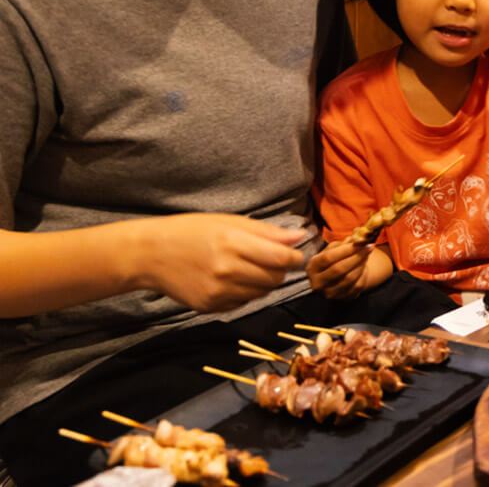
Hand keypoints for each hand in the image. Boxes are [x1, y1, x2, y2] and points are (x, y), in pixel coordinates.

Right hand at [134, 214, 305, 311]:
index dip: (295, 258)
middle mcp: (227, 270)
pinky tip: (231, 280)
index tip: (295, 255)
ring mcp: (218, 291)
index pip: (281, 258)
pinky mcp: (210, 306)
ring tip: (248, 268)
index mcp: (233, 243)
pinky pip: (243, 302)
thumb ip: (267, 232)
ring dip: (264, 282)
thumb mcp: (229, 222)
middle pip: (275, 278)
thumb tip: (299, 237)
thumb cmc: (190, 232)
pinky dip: (245, 292)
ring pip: (262, 293)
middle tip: (269, 260)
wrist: (149, 254)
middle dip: (280, 270)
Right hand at [307, 240, 393, 299]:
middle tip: (369, 247)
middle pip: (339, 269)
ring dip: (361, 265)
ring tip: (367, 255)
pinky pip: (357, 287)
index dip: (346, 250)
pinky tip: (365, 266)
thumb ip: (342, 244)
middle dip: (357, 256)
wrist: (337, 277)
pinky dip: (363, 274)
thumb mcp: (333, 249)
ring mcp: (329, 293)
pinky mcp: (342, 299)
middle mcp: (317, 283)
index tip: (360, 243)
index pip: (328, 258)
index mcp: (312, 267)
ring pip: (349, 279)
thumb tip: (356, 238)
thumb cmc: (334, 259)